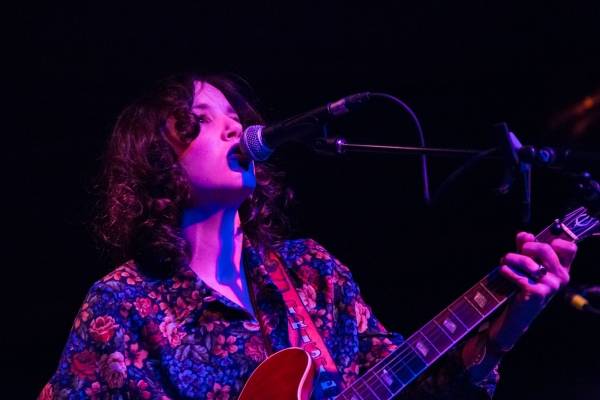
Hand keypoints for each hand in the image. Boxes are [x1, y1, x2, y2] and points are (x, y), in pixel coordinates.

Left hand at [489, 231, 576, 350]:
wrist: (517, 315)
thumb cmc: (522, 286)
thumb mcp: (526, 265)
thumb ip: (526, 248)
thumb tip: (525, 234)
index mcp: (563, 269)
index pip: (570, 248)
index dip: (553, 241)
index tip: (536, 244)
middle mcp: (561, 277)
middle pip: (546, 249)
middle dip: (526, 247)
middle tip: (514, 252)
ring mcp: (551, 286)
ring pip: (528, 262)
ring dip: (510, 259)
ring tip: (504, 262)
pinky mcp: (537, 293)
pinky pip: (519, 275)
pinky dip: (507, 271)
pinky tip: (503, 271)